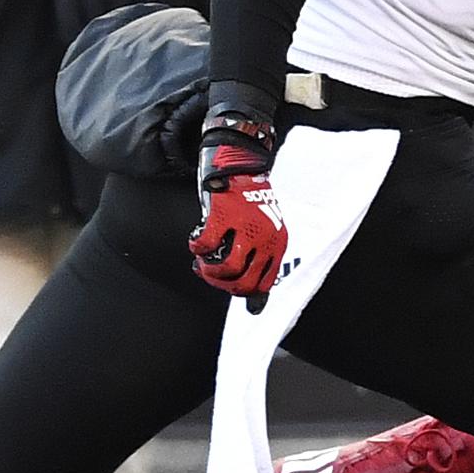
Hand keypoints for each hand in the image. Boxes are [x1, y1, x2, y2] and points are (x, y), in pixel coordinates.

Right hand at [188, 99, 284, 309]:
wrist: (240, 163)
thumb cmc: (248, 202)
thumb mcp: (261, 235)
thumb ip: (258, 267)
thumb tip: (255, 309)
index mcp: (278, 244)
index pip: (262, 285)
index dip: (239, 291)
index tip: (225, 282)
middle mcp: (266, 238)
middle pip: (244, 283)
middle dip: (221, 285)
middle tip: (209, 274)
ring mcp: (246, 227)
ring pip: (227, 269)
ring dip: (208, 271)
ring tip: (202, 262)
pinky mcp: (225, 216)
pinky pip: (205, 245)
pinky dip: (196, 247)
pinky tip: (196, 240)